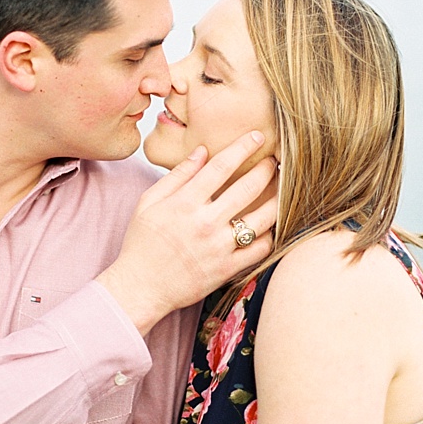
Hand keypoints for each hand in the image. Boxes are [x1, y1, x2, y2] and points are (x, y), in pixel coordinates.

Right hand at [97, 132, 276, 333]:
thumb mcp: (148, 202)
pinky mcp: (227, 269)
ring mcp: (219, 247)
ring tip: (281, 189)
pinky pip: (260, 249)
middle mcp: (205, 223)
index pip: (221, 166)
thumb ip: (177, 175)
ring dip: (277, 199)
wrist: (140, 287)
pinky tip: (270, 224)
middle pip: (248, 188)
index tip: (257, 137)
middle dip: (266, 169)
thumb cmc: (141, 243)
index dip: (243, 147)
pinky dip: (270, 235)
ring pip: (262, 218)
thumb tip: (202, 151)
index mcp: (185, 203)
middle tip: (275, 160)